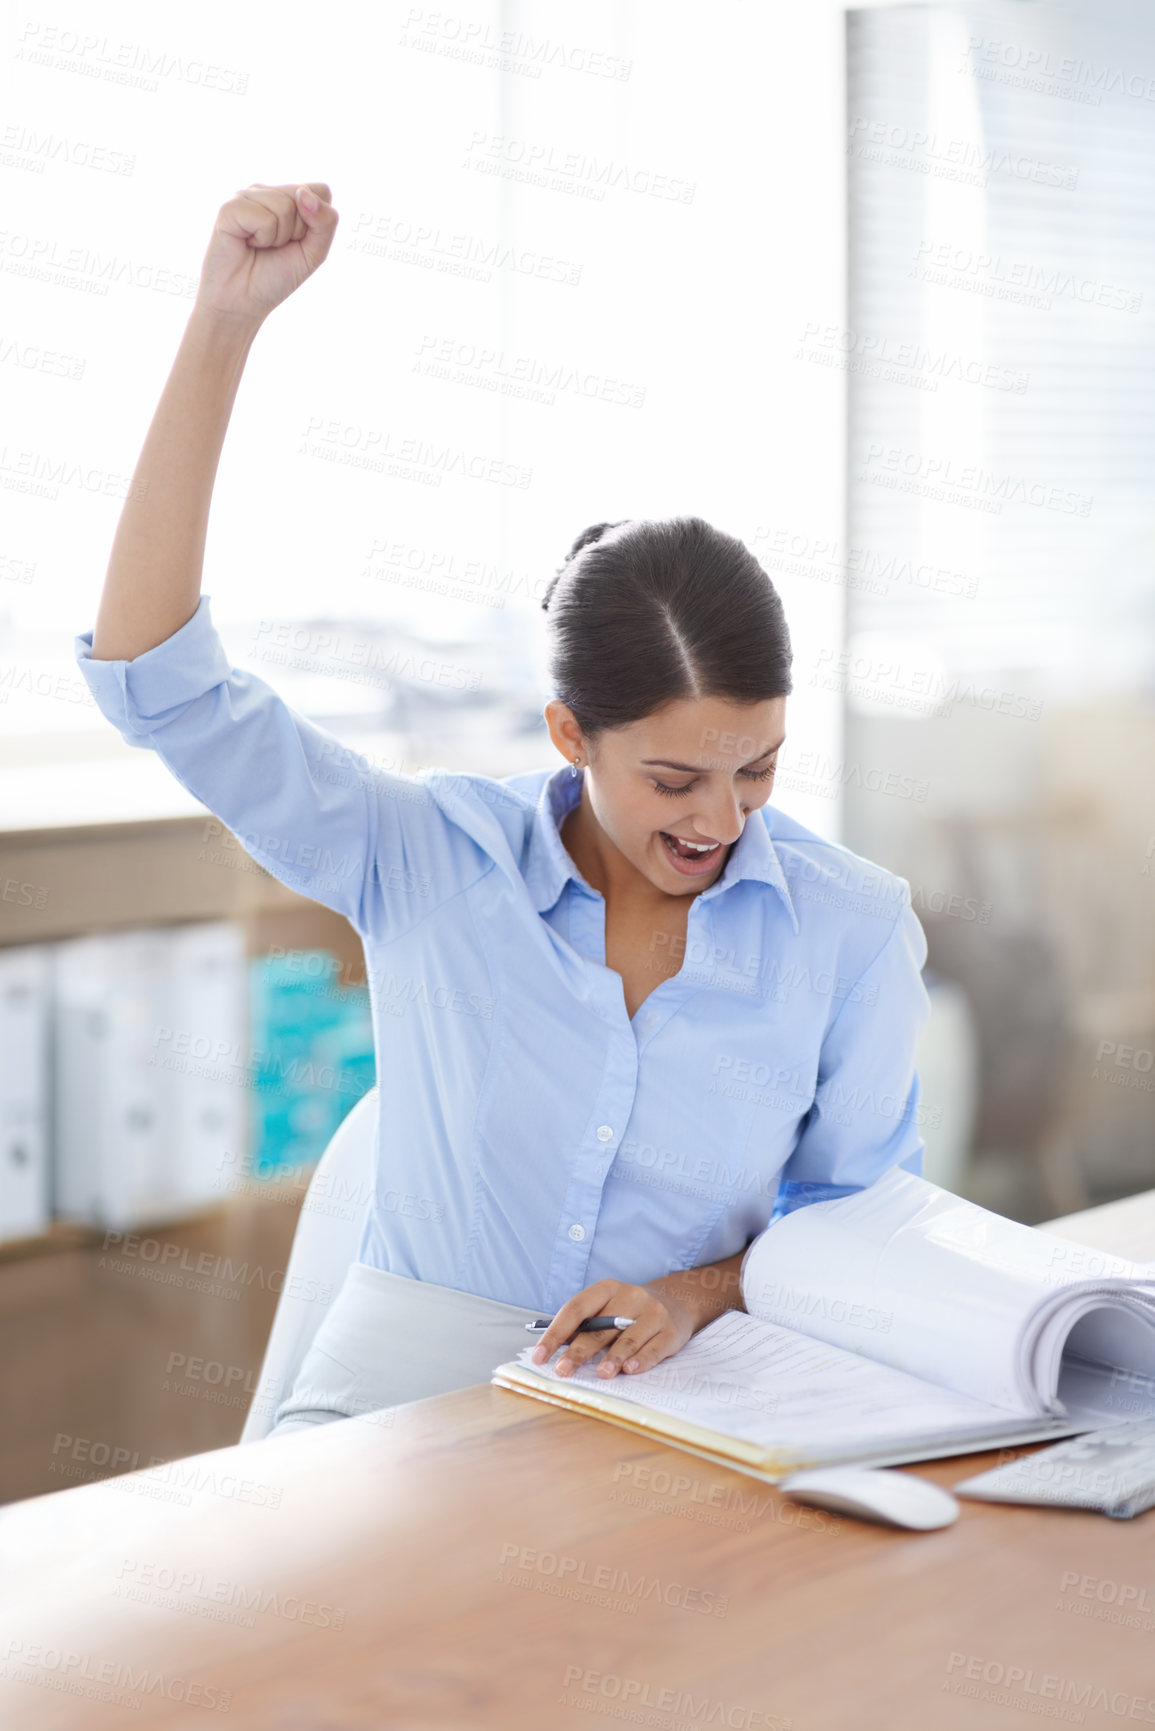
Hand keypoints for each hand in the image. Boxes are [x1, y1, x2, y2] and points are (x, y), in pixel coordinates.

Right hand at [193, 182, 338, 325]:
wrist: (243, 301)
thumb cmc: (276, 276)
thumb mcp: (314, 252)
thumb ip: (325, 222)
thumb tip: (304, 193)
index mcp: (287, 197)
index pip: (321, 191)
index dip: (317, 222)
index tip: (297, 241)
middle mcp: (267, 191)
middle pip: (304, 196)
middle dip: (298, 231)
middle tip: (276, 247)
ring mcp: (247, 196)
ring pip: (285, 207)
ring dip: (279, 237)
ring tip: (261, 246)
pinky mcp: (230, 207)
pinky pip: (265, 218)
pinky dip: (262, 238)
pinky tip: (247, 243)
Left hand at [530, 1278, 694, 1379]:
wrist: (677, 1302)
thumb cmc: (630, 1310)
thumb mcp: (608, 1307)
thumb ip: (586, 1325)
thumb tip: (555, 1350)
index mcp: (607, 1289)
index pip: (576, 1308)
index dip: (556, 1332)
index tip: (540, 1355)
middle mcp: (630, 1297)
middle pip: (600, 1327)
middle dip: (579, 1351)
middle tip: (563, 1370)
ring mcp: (652, 1313)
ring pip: (628, 1338)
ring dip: (612, 1358)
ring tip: (600, 1374)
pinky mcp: (670, 1331)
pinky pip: (654, 1348)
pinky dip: (641, 1360)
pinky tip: (630, 1369)